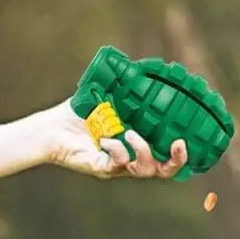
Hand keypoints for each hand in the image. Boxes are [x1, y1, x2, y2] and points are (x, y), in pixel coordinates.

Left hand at [46, 99, 187, 180]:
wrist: (53, 127)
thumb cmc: (80, 113)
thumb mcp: (110, 96)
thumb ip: (129, 86)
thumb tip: (146, 67)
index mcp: (136, 145)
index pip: (165, 157)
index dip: (180, 154)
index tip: (187, 138)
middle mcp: (130, 159)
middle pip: (162, 171)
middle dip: (175, 161)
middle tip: (178, 144)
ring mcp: (116, 166)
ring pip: (143, 170)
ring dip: (144, 151)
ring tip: (131, 133)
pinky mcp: (100, 168)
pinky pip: (116, 165)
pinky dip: (116, 151)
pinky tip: (106, 139)